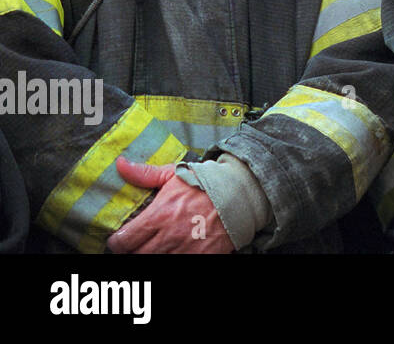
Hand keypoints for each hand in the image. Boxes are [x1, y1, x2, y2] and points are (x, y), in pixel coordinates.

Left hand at [106, 158, 233, 253]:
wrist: (240, 193)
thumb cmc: (205, 183)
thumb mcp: (174, 174)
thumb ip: (145, 174)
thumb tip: (121, 164)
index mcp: (159, 215)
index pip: (123, 241)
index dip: (118, 242)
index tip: (122, 238)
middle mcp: (169, 236)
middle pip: (136, 256)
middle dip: (133, 251)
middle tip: (137, 244)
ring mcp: (185, 249)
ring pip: (154, 262)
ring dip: (153, 254)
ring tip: (157, 247)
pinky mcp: (201, 257)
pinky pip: (178, 264)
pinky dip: (174, 258)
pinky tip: (175, 250)